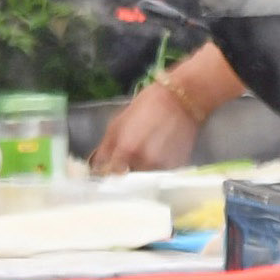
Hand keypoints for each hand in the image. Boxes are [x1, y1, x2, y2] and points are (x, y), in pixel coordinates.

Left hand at [93, 75, 212, 174]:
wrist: (183, 99)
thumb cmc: (148, 105)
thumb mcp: (118, 122)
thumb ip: (105, 147)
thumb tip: (96, 166)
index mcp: (126, 151)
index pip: (109, 175)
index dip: (105, 172)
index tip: (106, 168)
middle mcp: (143, 164)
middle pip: (126, 179)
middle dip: (123, 172)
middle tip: (125, 159)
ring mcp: (161, 168)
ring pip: (143, 178)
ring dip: (139, 171)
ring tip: (144, 153)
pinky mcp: (175, 168)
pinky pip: (158, 175)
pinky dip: (154, 168)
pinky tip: (157, 153)